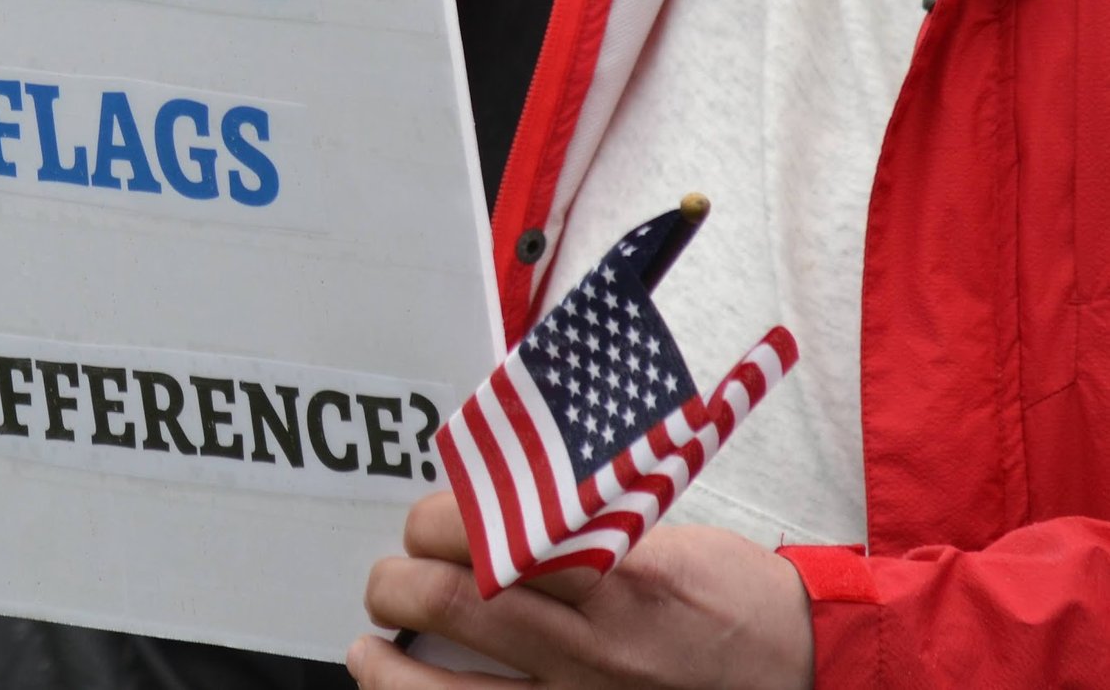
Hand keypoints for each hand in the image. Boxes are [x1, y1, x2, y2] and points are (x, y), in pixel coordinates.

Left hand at [345, 492, 813, 688]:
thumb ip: (575, 526)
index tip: (422, 523)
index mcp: (614, 579)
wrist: (806, 669)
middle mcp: (594, 651)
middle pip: (455, 606)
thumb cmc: (731, 597)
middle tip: (386, 581)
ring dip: (388, 671)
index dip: (434, 524)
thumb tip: (488, 506)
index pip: (492, 537)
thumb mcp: (660, 536)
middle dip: (397, 585)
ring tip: (369, 653)